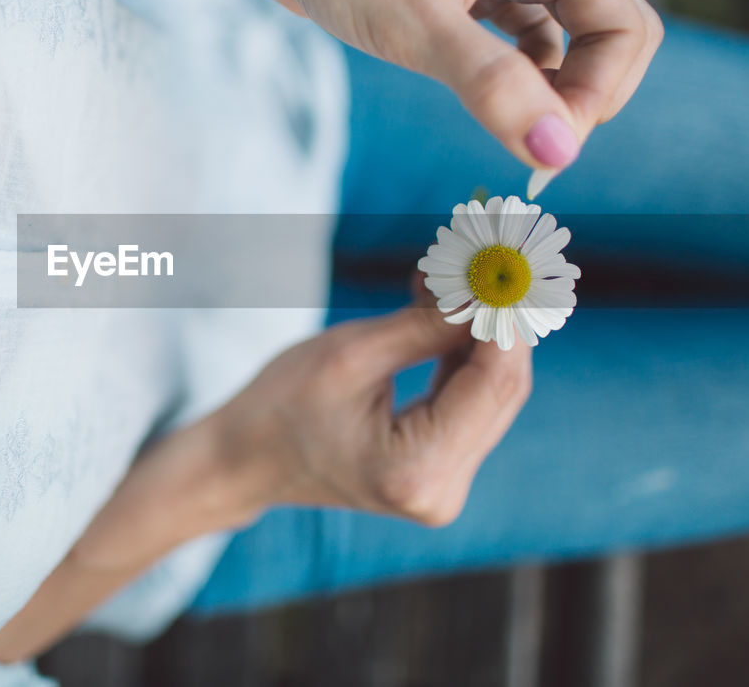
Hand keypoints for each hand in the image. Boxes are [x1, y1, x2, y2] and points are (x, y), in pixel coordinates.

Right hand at [0, 282, 531, 661]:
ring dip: (479, 332)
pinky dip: (462, 354)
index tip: (505, 260)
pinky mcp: (439, 470)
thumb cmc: (280, 405)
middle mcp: (443, 490)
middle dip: (496, 320)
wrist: (243, 459)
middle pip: (501, 389)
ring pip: (491, 393)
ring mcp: (444, 486)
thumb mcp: (352, 352)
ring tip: (455, 276)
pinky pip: (470, 403)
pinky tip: (445, 310)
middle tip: (489, 257)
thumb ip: (429, 323)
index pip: (492, 382)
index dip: (505, 316)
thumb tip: (489, 284)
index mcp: (417, 470)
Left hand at [29, 0, 662, 170]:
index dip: (599, 96)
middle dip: (583, 97)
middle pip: (606, 35)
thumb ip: (495, 89)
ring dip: (548, 93)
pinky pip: (520, 39)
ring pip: (564, 41)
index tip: (545, 147)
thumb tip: (558, 152)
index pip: (623, 27)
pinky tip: (488, 101)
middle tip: (531, 149)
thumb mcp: (417, 27)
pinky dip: (516, 78)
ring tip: (507, 132)